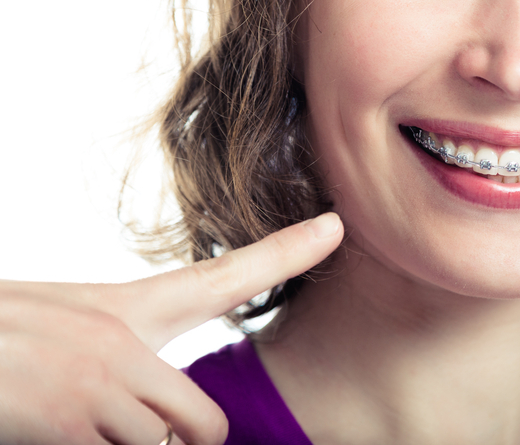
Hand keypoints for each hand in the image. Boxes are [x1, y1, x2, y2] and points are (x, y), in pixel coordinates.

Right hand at [0, 212, 342, 444]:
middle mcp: (121, 340)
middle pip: (204, 421)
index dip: (287, 252)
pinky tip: (51, 429)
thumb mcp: (61, 329)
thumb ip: (119, 354)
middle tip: (135, 439)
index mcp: (123, 310)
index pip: (226, 275)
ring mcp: (97, 383)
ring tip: (71, 422)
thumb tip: (159, 413)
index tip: (338, 227)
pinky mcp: (70, 422)